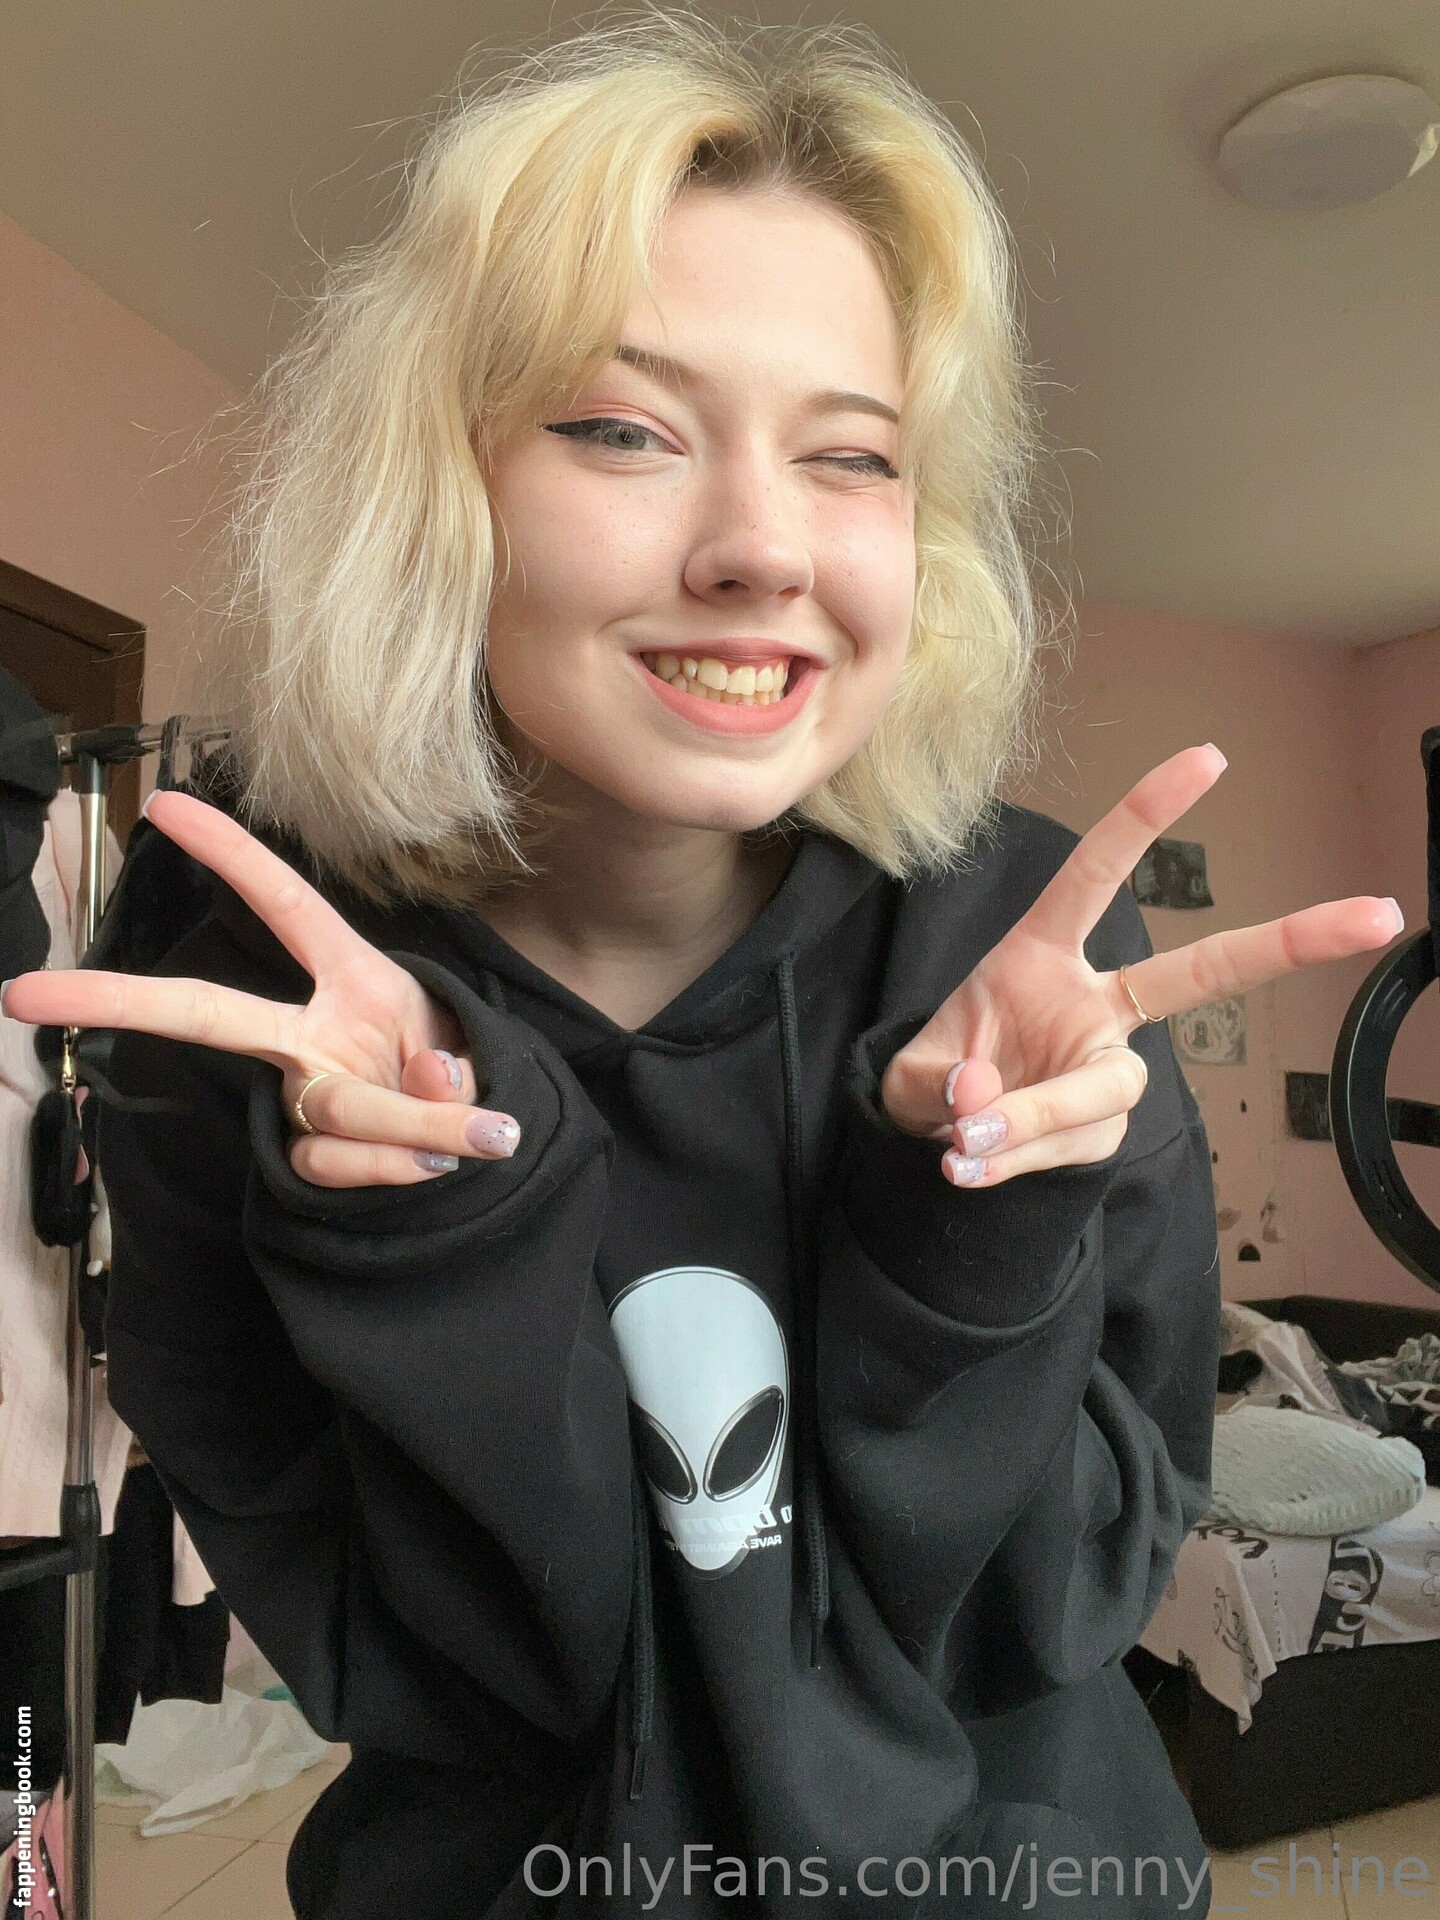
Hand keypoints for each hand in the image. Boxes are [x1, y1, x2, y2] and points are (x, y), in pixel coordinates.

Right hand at [0, 790, 522, 1187]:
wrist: (478, 1145)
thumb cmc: (464, 1071)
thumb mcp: (478, 1054)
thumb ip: (454, 1070)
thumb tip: (430, 1079)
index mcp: (354, 981)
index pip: (288, 908)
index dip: (232, 856)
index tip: (163, 806)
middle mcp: (312, 1035)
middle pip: (207, 1012)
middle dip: (118, 1001)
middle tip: (25, 994)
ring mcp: (302, 1098)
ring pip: (332, 1114)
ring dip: (410, 1130)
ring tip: (481, 1139)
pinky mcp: (307, 1156)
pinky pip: (337, 1165)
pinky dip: (396, 1169)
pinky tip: (434, 1168)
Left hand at [881, 745, 1403, 1187]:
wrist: (935, 1142)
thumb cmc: (936, 1079)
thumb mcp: (912, 1076)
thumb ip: (942, 1085)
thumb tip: (986, 1100)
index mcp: (1042, 956)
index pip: (1096, 874)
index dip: (1145, 817)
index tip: (1209, 758)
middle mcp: (1093, 1008)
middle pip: (1201, 973)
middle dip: (1289, 941)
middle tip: (1376, 912)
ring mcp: (1106, 1070)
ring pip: (1101, 1092)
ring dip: (1031, 1120)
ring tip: (964, 1142)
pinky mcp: (1104, 1131)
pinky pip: (1069, 1147)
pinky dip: (1015, 1161)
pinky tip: (969, 1166)